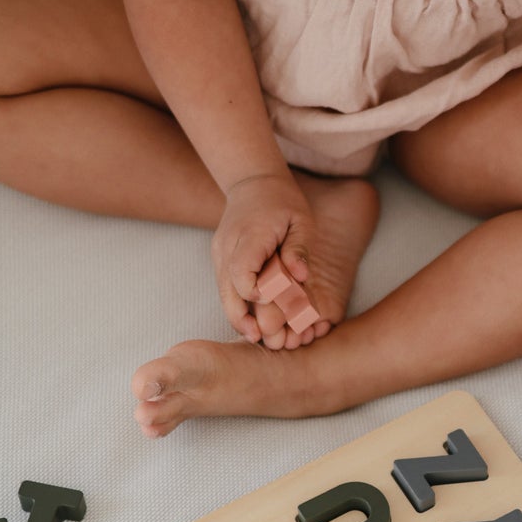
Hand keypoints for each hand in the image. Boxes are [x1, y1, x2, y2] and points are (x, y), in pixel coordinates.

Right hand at [211, 172, 315, 349]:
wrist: (253, 182)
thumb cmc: (283, 202)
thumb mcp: (300, 220)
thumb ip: (299, 249)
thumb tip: (300, 277)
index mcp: (248, 235)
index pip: (242, 273)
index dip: (256, 293)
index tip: (272, 300)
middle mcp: (227, 247)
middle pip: (228, 291)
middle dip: (243, 318)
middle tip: (261, 338)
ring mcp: (220, 254)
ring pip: (223, 294)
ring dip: (238, 317)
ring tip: (256, 337)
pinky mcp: (221, 261)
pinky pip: (226, 289)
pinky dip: (238, 306)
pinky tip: (252, 323)